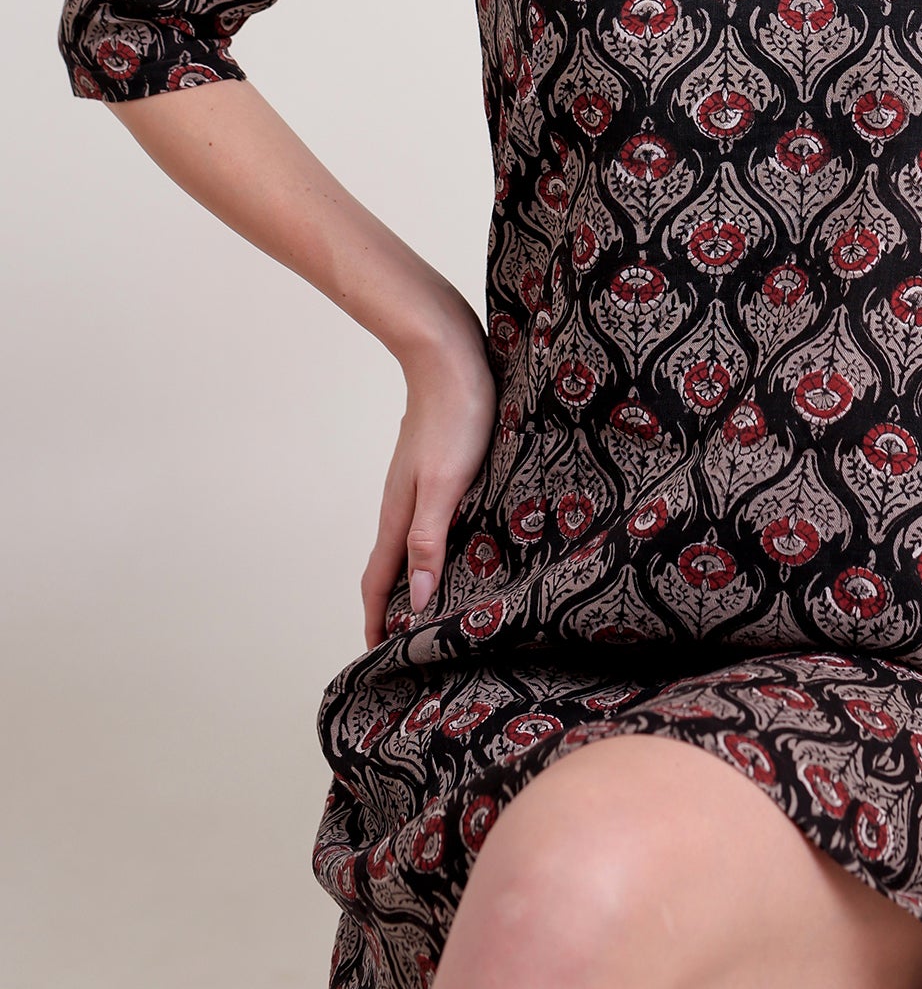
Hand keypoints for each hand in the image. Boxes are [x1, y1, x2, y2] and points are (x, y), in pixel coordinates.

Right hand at [360, 304, 496, 648]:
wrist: (447, 353)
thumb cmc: (454, 416)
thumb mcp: (446, 483)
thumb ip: (429, 539)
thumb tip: (416, 600)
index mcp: (400, 513)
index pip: (379, 580)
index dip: (377, 620)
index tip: (377, 656)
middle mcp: (402, 501)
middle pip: (389, 565)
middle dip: (391, 606)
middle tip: (405, 642)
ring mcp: (416, 481)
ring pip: (409, 540)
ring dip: (413, 576)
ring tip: (430, 604)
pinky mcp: (435, 463)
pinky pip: (427, 516)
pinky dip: (431, 543)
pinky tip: (456, 542)